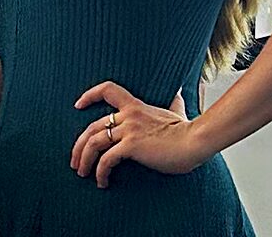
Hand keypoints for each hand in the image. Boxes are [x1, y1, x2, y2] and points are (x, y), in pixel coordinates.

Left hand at [70, 81, 205, 186]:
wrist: (196, 141)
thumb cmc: (188, 131)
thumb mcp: (177, 112)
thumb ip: (174, 103)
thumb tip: (178, 94)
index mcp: (136, 106)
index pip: (107, 90)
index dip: (90, 95)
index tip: (78, 105)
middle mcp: (129, 116)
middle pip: (93, 126)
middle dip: (80, 145)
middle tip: (75, 160)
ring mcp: (129, 130)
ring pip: (95, 142)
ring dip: (84, 159)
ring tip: (82, 173)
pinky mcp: (132, 146)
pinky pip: (107, 159)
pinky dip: (100, 172)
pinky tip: (102, 182)